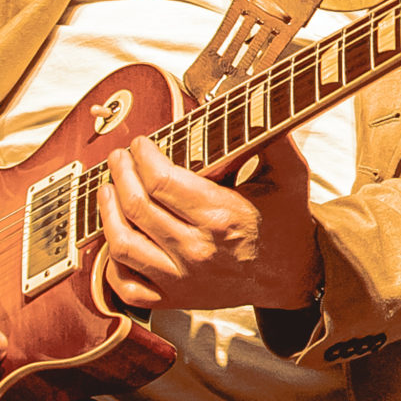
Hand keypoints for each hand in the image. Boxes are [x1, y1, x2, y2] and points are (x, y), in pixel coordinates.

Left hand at [99, 135, 321, 310]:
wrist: (292, 276)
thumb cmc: (287, 223)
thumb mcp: (290, 176)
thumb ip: (273, 138)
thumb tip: (255, 102)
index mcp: (222, 216)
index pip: (161, 181)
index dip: (142, 156)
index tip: (140, 143)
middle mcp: (196, 249)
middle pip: (137, 206)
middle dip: (120, 173)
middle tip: (119, 156)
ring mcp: (182, 278)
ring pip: (122, 244)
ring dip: (107, 211)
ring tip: (108, 189)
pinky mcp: (174, 298)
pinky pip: (126, 285)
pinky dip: (112, 263)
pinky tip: (115, 237)